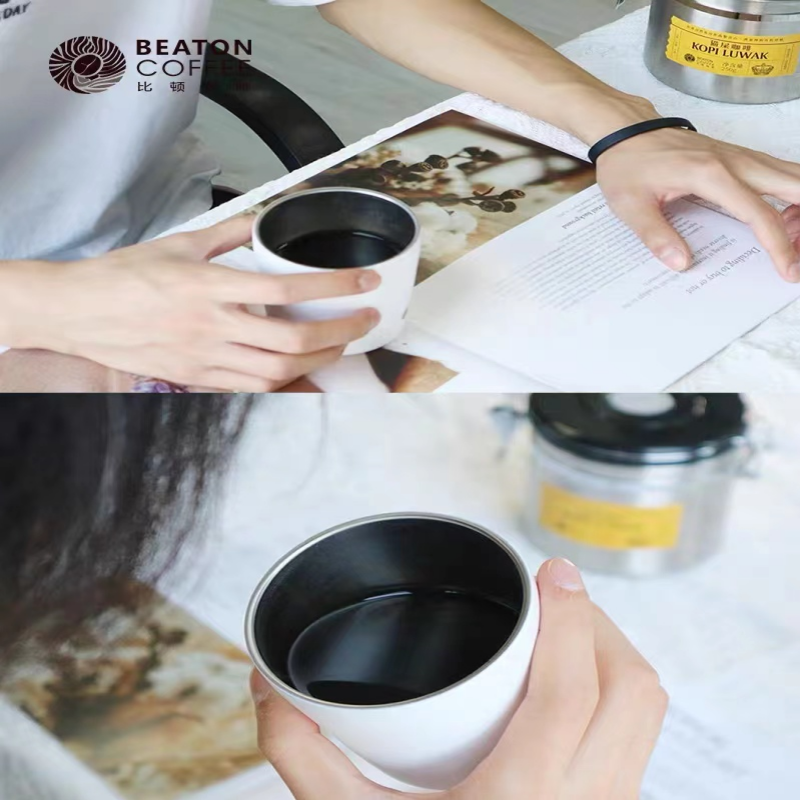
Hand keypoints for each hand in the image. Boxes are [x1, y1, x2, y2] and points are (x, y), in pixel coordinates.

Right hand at [8, 217, 380, 392]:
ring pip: (276, 374)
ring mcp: (203, 359)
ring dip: (317, 363)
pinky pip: (250, 388)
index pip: (286, 290)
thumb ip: (229, 233)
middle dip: (340, 334)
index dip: (333, 287)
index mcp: (208, 287)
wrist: (77, 312)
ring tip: (337, 345)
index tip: (362, 283)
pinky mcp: (195, 379)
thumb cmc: (123, 276)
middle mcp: (210, 327)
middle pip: (292, 343)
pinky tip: (298, 367)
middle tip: (364, 320)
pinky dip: (282, 380)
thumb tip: (264, 222)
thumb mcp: (178, 242)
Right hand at [250, 558, 667, 799]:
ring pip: (645, 717)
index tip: (553, 573)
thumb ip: (303, 755)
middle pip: (632, 692)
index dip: (570, 619)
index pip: (570, 693)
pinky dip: (614, 699)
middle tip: (557, 596)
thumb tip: (267, 685)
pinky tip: (573, 691)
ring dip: (612, 659)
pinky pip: (637, 743)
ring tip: (566, 631)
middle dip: (600, 626)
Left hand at [596, 127, 799, 281]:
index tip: (788, 269)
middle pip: (796, 186)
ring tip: (792, 238)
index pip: (759, 214)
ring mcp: (741, 156)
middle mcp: (735, 161)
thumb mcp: (631, 206)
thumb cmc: (628, 164)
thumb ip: (656, 236)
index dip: (778, 245)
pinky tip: (783, 216)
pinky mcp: (740, 157)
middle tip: (797, 255)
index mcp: (710, 175)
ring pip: (794, 175)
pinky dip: (792, 194)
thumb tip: (680, 263)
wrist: (627, 131)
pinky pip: (781, 172)